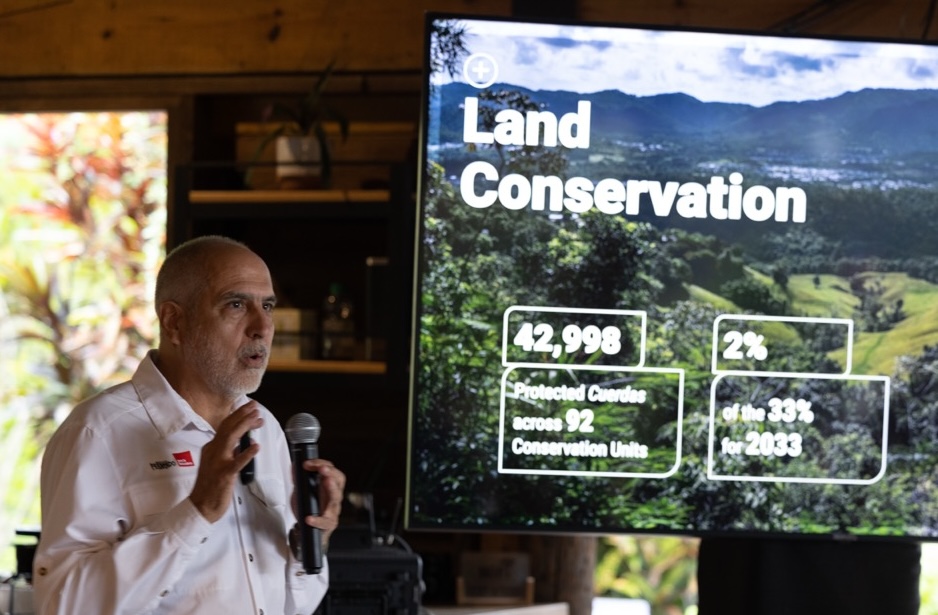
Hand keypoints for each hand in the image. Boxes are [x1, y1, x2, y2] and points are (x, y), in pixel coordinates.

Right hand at [189, 401, 263, 522]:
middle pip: (227, 428)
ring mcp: (218, 462)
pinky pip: (237, 462)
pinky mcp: (224, 475)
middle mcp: (213, 452)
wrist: (200, 507)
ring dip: (244, 426)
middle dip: (242, 415)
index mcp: (211, 448)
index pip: (225, 427)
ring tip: (257, 418)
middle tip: (255, 406)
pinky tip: (256, 446)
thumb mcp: (218, 463)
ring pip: (230, 439)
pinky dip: (247, 453)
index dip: (238, 415)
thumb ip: (231, 451)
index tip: (250, 409)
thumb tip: (247, 442)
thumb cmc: (210, 486)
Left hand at [301, 459, 345, 548]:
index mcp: (328, 486)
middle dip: (331, 472)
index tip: (307, 464)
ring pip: (336, 497)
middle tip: (322, 469)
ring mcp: (333, 509)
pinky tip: (309, 518)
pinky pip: (325, 521)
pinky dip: (317, 519)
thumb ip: (299, 480)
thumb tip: (295, 466)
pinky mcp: (329, 523)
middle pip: (339, 480)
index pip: (331, 470)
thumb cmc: (309, 510)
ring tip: (326, 481)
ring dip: (332, 488)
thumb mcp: (301, 493)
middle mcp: (333, 495)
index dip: (320, 464)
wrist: (308, 532)